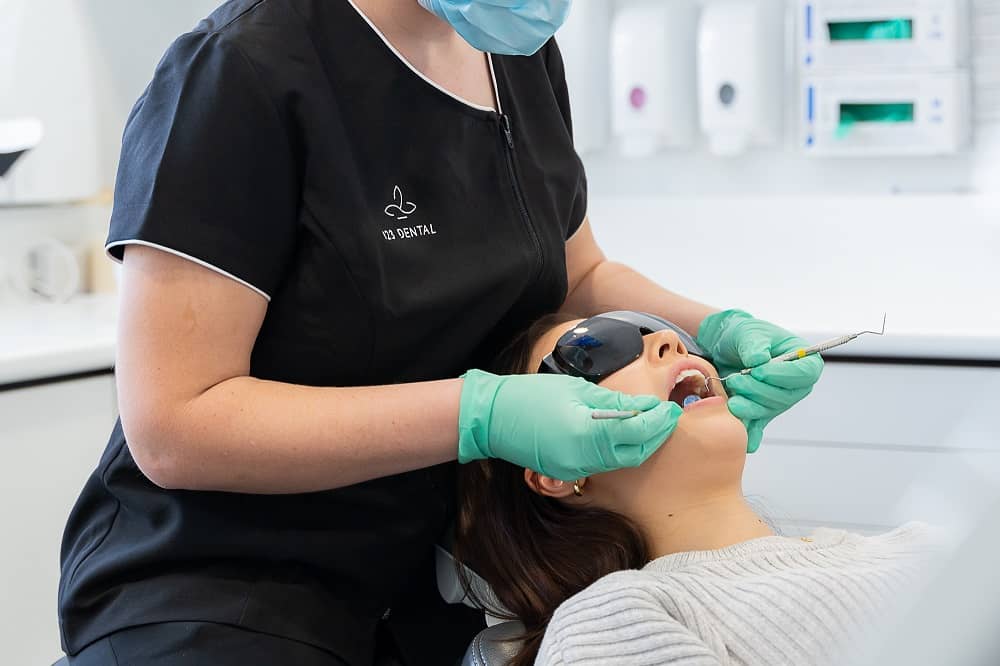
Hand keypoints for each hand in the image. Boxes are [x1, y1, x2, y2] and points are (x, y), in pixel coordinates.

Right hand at [458, 370, 682, 480]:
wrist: (492, 418)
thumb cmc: (531, 395)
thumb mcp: (576, 390)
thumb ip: (614, 403)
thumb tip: (644, 408)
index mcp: (587, 434)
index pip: (637, 431)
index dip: (658, 421)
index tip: (671, 408)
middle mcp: (583, 459)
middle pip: (634, 453)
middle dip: (655, 435)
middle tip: (667, 416)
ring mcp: (573, 471)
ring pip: (620, 461)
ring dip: (639, 443)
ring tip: (649, 421)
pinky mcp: (566, 473)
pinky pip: (602, 464)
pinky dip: (618, 449)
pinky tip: (623, 433)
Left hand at [696, 310, 823, 452]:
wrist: (724, 346)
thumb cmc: (744, 335)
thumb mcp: (749, 331)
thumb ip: (754, 344)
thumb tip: (757, 361)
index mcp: (803, 361)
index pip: (805, 374)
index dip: (783, 375)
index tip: (759, 371)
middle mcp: (795, 385)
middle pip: (785, 397)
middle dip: (758, 390)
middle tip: (735, 379)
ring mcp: (779, 401)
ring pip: (769, 411)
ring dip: (748, 405)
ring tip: (730, 394)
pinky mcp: (761, 412)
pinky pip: (758, 426)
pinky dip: (750, 433)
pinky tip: (744, 440)